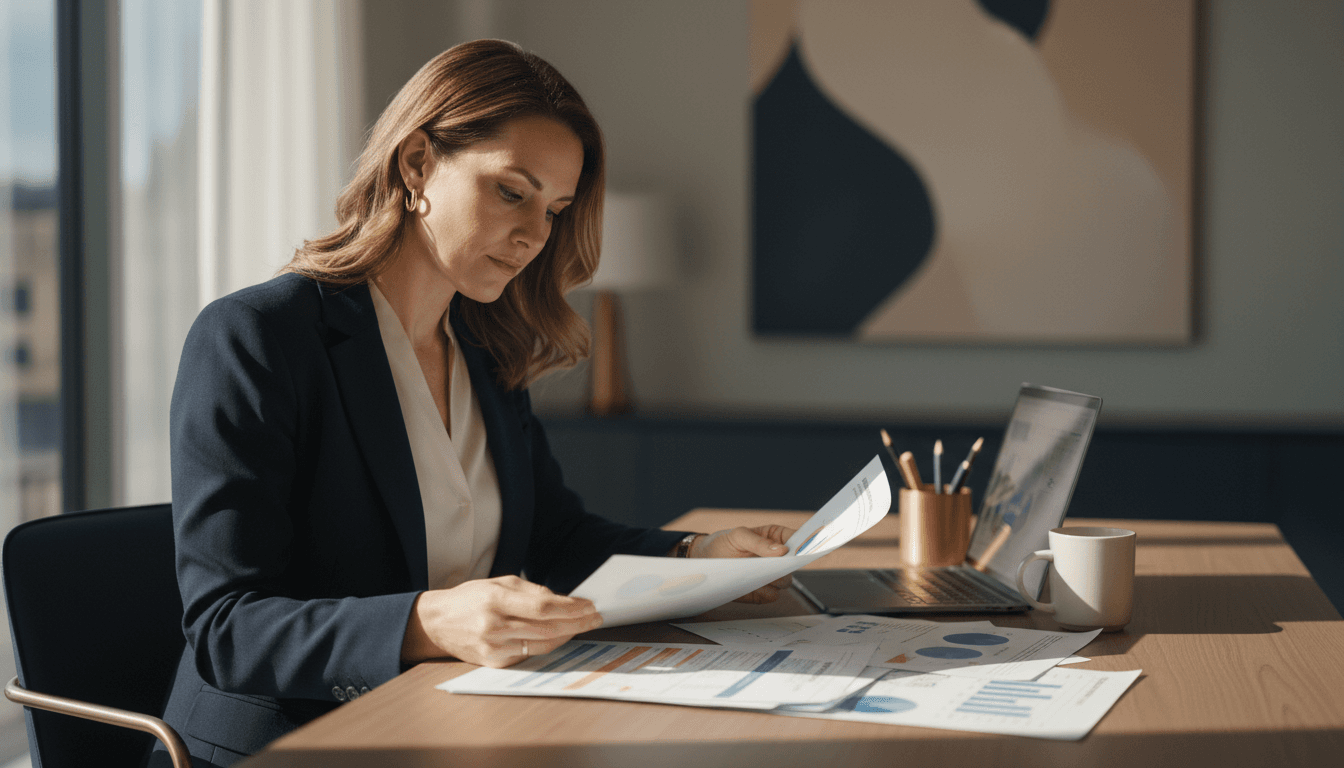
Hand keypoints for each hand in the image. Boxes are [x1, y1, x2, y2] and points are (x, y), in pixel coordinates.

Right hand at [401, 575, 601, 667]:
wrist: (437, 623)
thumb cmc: (471, 598)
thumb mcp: (499, 583)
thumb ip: (531, 591)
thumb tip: (564, 601)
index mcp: (496, 600)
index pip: (543, 607)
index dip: (571, 608)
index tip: (590, 606)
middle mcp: (494, 626)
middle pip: (547, 628)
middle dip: (577, 623)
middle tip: (595, 618)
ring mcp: (494, 648)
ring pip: (542, 645)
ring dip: (567, 636)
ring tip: (582, 626)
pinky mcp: (494, 663)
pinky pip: (529, 655)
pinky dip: (547, 646)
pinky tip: (559, 637)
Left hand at [689, 524, 796, 603]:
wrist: (705, 561)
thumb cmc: (724, 542)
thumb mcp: (738, 536)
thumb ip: (758, 542)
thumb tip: (781, 551)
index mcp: (776, 538)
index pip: (799, 540)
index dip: (806, 543)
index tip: (804, 549)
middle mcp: (778, 559)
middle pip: (794, 565)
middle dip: (786, 565)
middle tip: (773, 564)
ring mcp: (771, 576)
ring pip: (785, 582)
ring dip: (772, 580)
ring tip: (754, 573)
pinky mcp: (762, 592)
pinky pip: (771, 596)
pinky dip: (762, 593)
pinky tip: (749, 585)